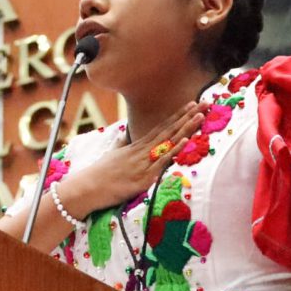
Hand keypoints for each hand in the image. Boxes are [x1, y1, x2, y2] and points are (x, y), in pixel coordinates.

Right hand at [59, 101, 205, 216]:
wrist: (86, 188)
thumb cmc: (99, 174)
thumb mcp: (112, 154)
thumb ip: (122, 144)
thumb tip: (125, 135)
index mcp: (137, 146)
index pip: (162, 127)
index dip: (178, 116)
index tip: (191, 104)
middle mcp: (142, 151)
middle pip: (169, 130)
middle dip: (187, 116)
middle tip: (205, 102)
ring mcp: (143, 163)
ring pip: (169, 142)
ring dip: (186, 128)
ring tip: (200, 115)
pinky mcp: (143, 177)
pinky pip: (162, 162)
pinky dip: (174, 150)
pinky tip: (186, 140)